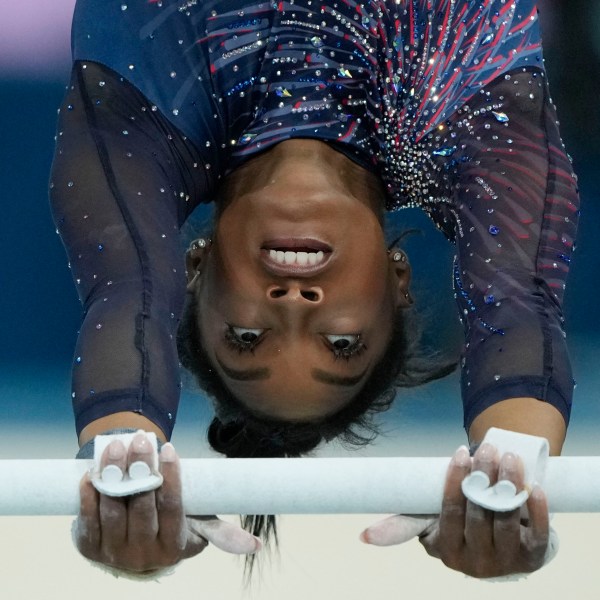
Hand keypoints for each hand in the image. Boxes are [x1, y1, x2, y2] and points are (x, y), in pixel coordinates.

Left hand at [75, 434, 260, 573]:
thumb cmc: (170, 526)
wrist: (133, 546)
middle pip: (142, 504)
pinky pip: (88, 518)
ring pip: (114, 508)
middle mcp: (144, 553)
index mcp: (174, 545)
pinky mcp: (91, 548)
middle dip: (140, 469)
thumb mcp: (196, 529)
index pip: (172, 507)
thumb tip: (257, 546)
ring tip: (118, 446)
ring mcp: (115, 552)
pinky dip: (89, 494)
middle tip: (140, 439)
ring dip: (114, 475)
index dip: (169, 477)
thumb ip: (221, 533)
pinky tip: (93, 471)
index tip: (167, 448)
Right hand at [360, 444, 549, 577]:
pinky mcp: (533, 557)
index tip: (459, 453)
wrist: (500, 540)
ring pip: (506, 520)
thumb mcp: (431, 523)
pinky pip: (538, 533)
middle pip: (479, 512)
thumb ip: (402, 526)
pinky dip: (538, 510)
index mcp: (447, 551)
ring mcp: (506, 561)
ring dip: (509, 486)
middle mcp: (476, 562)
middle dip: (483, 477)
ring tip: (507, 457)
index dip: (456, 482)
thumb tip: (363, 537)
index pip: (450, 512)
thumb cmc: (460, 522)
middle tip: (486, 449)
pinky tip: (534, 486)